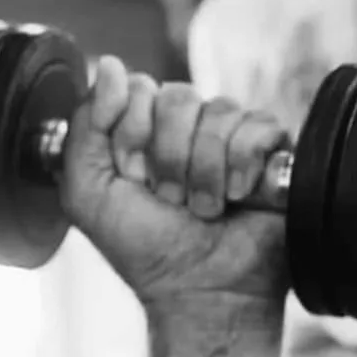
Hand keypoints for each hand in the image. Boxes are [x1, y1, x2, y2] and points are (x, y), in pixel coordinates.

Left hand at [59, 57, 289, 306]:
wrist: (202, 292)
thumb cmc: (146, 251)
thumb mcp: (88, 192)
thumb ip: (84, 126)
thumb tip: (108, 64)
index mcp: (143, 132)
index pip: (137, 88)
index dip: (132, 133)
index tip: (132, 177)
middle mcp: (187, 130)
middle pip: (177, 97)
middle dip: (167, 157)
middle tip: (170, 199)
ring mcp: (231, 137)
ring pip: (217, 110)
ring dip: (203, 171)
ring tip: (204, 208)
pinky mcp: (272, 150)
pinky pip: (258, 124)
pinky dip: (241, 167)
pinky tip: (236, 197)